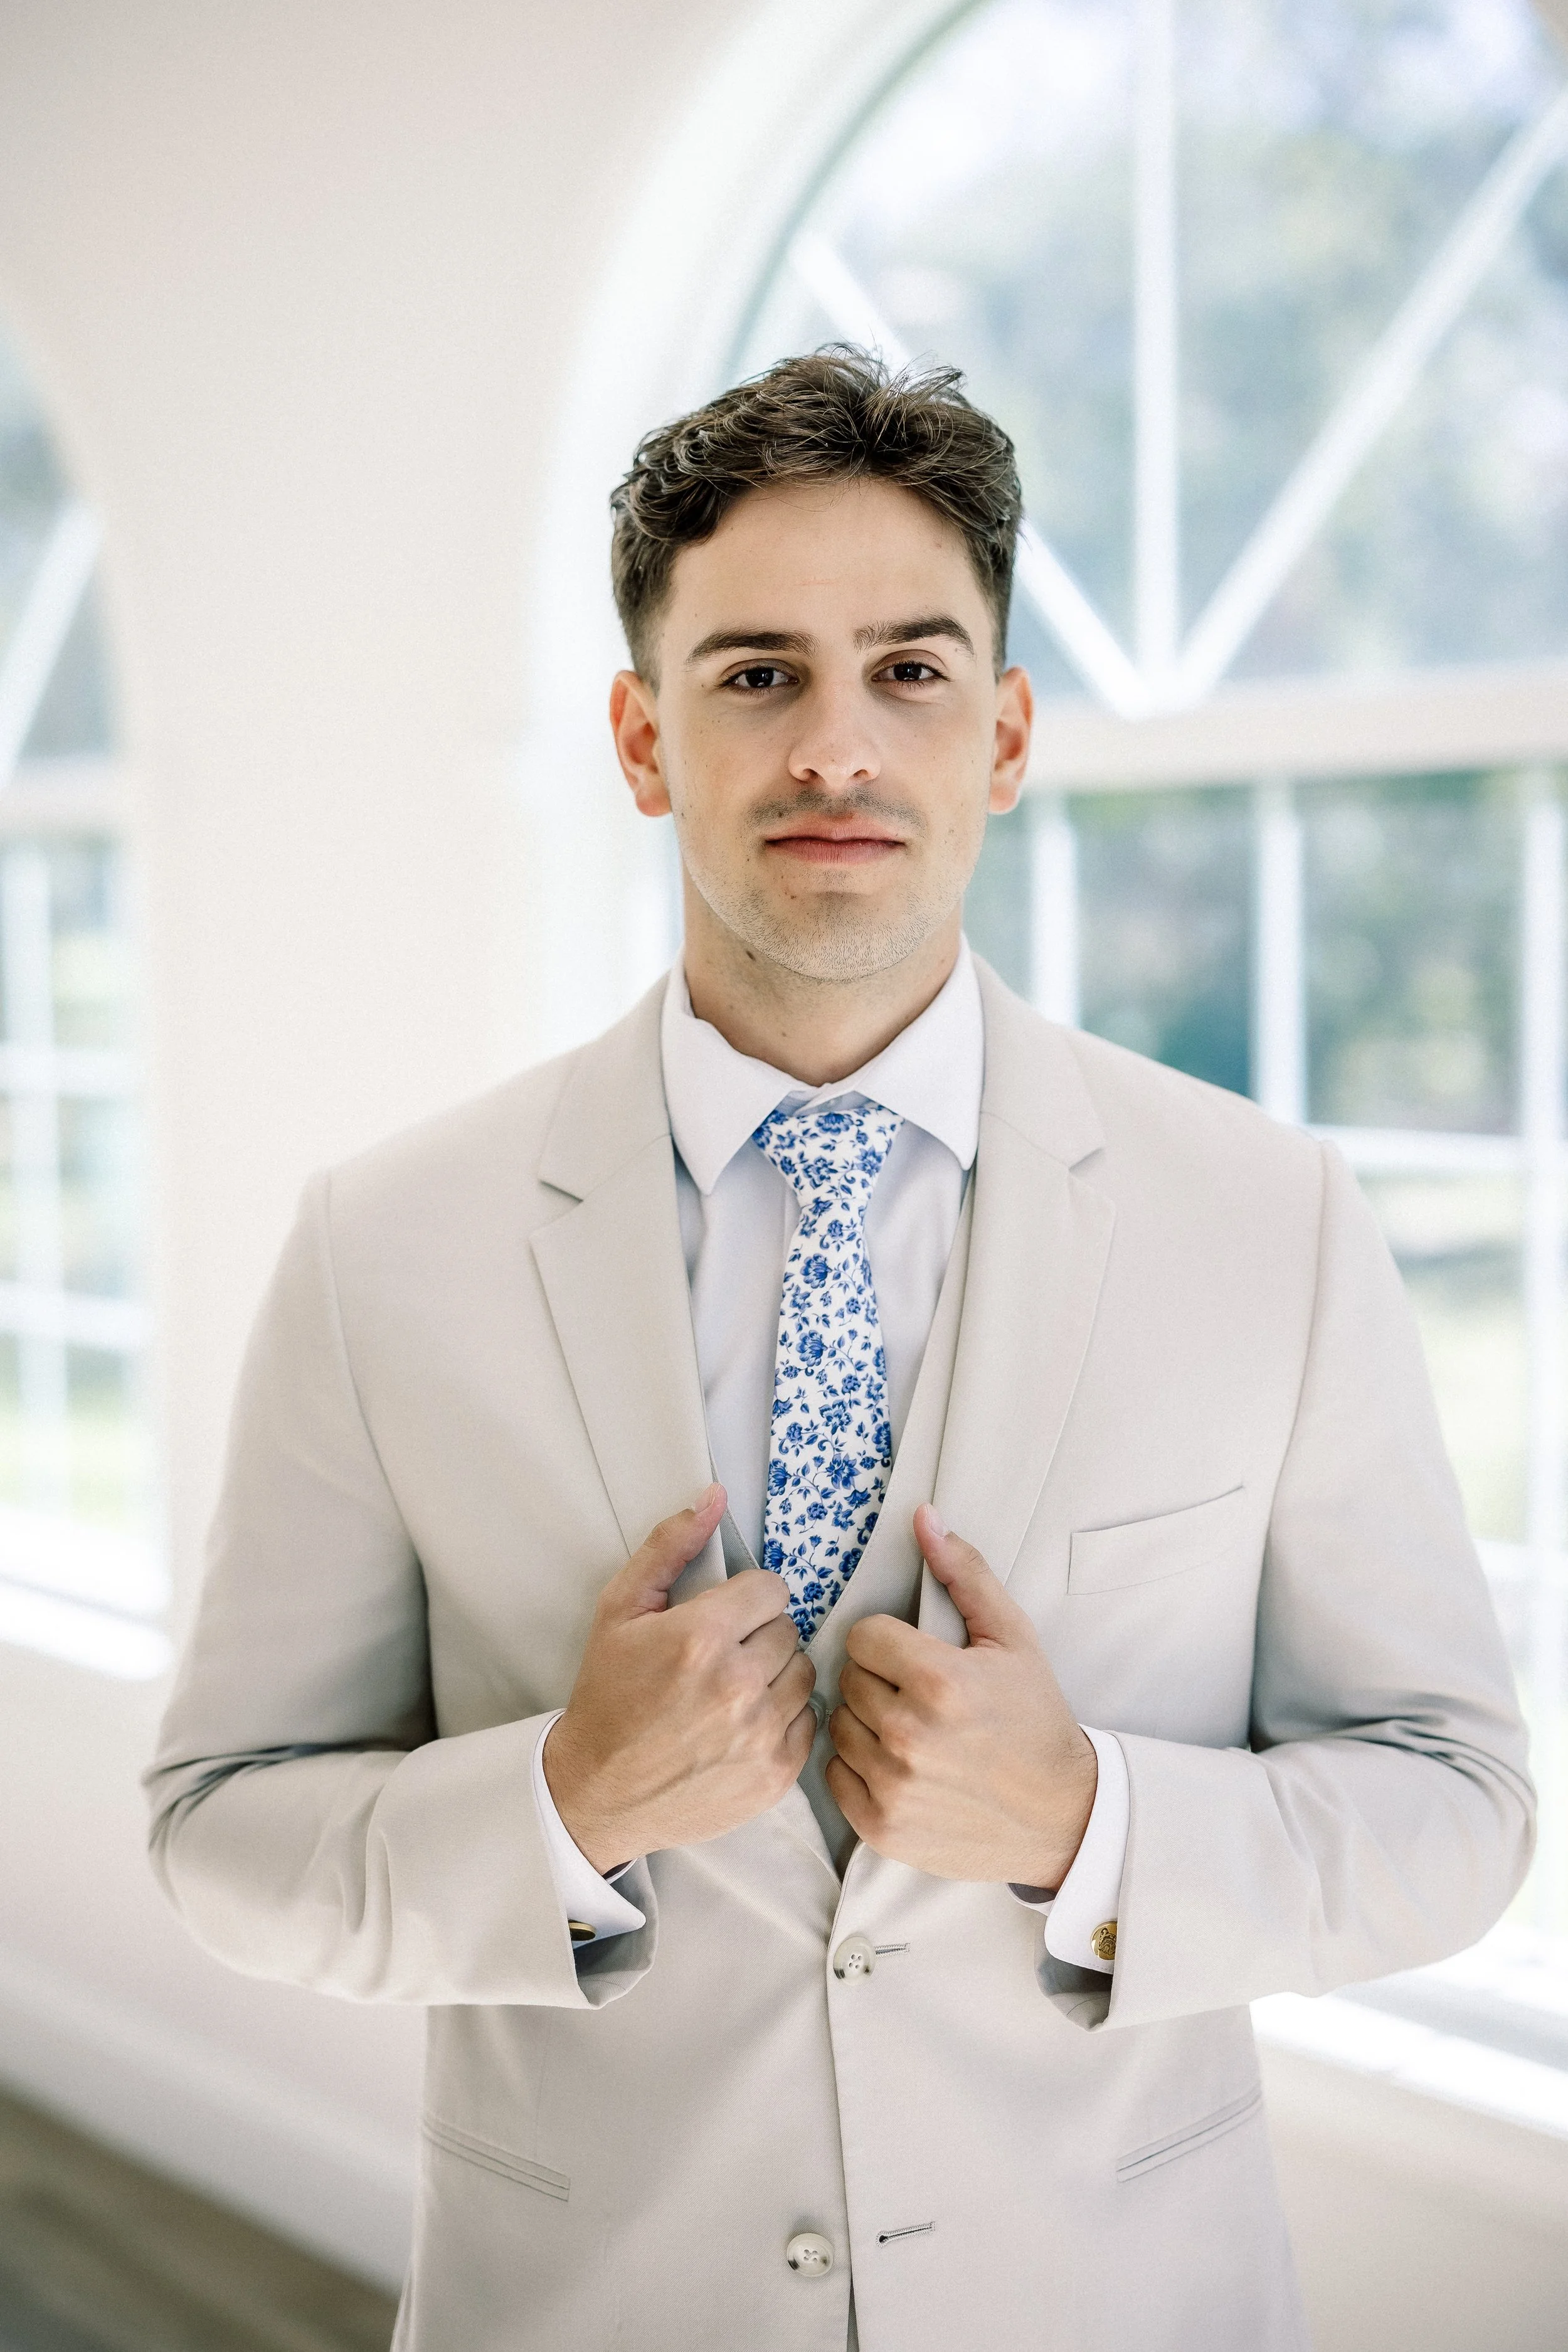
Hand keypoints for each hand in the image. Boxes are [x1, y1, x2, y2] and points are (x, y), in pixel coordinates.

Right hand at [542, 1484, 817, 1873]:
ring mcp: (760, 1734)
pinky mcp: (774, 1775)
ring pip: (802, 1673)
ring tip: (733, 1690)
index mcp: (701, 1637)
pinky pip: (808, 1721)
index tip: (723, 1618)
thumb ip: (669, 1546)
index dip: (746, 1600)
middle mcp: (737, 1686)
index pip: (771, 1589)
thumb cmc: (607, 1694)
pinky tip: (744, 1725)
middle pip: (787, 1630)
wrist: (597, 1791)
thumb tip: (714, 1497)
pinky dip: (782, 1719)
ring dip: (774, 1676)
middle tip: (721, 1657)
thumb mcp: (620, 1610)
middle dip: (757, 1636)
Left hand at [826, 1505, 1096, 1884]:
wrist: (1061, 1814)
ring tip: (908, 1729)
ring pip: (839, 1725)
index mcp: (938, 1680)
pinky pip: (834, 1775)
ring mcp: (893, 1784)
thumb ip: (963, 1573)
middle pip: (848, 1679)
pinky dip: (857, 1768)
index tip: (914, 1658)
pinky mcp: (882, 1826)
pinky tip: (896, 1764)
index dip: (887, 1642)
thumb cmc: (1034, 1718)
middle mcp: (909, 1733)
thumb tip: (924, 1517)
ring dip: (865, 1723)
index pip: (862, 1636)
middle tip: (915, 1694)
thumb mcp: (1012, 1637)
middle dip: (878, 1680)